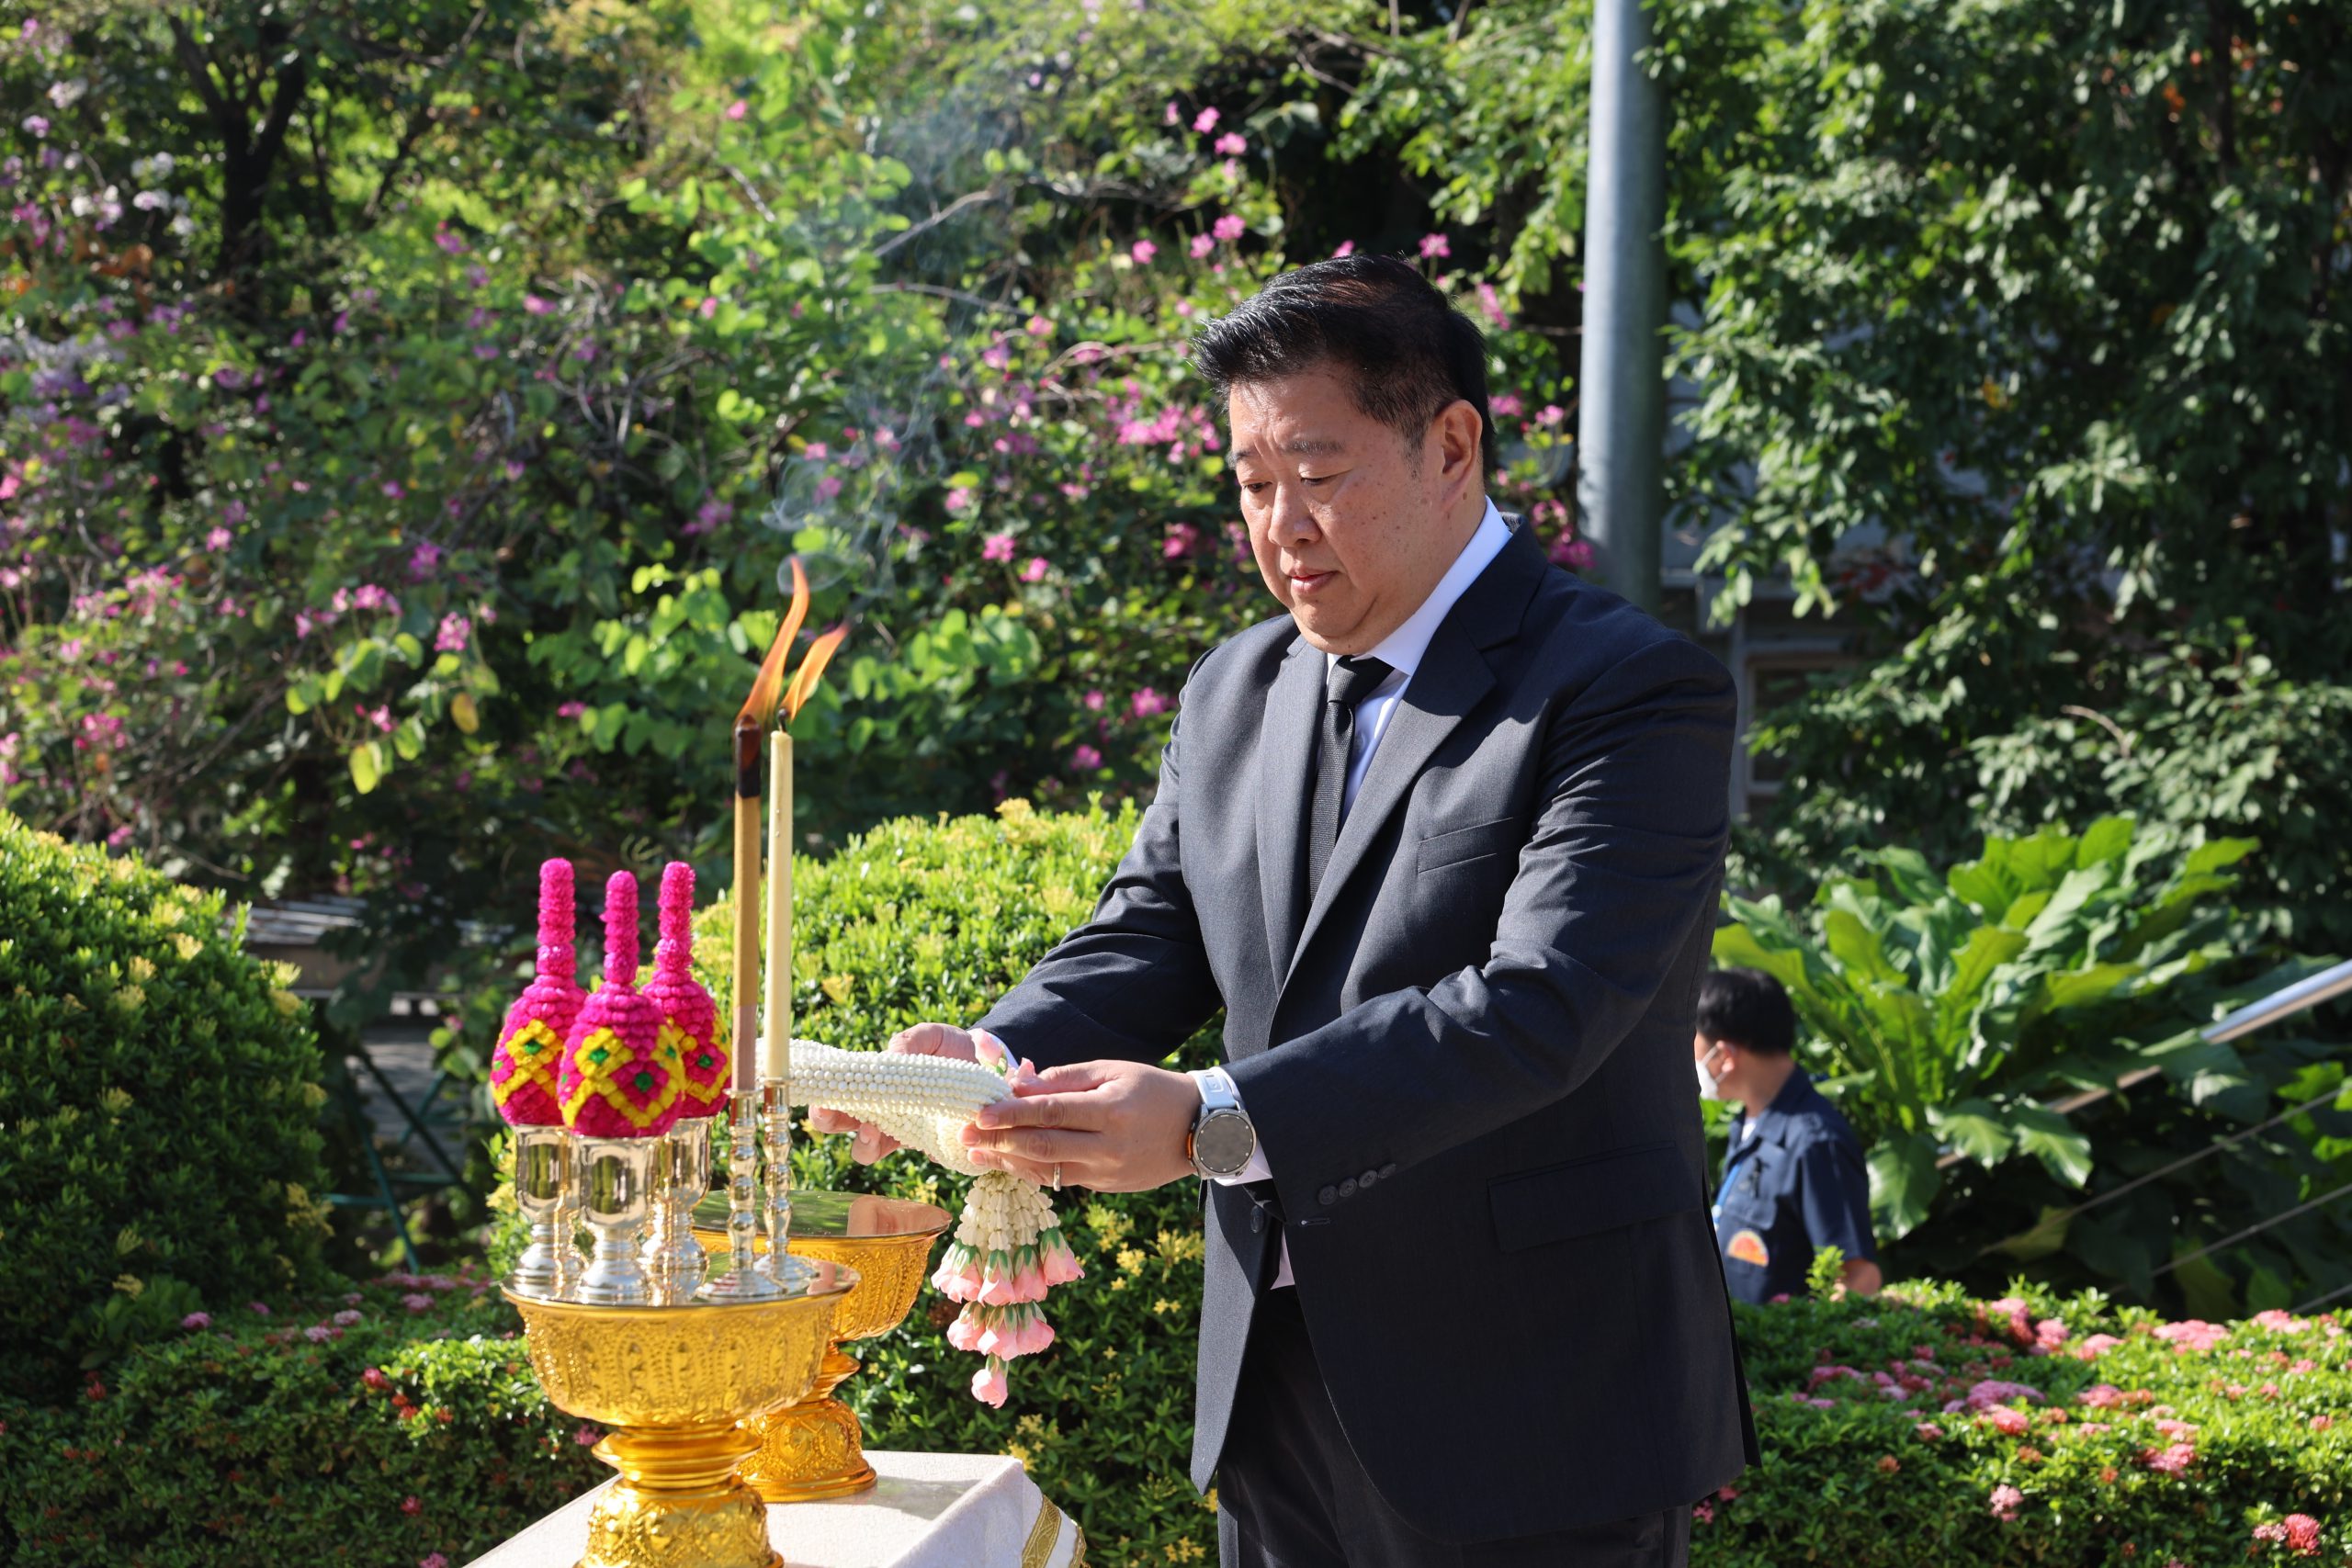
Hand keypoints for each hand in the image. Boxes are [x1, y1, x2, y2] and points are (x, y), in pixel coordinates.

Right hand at [809, 1022, 1003, 1164]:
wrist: (987, 1061)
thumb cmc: (946, 1048)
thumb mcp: (929, 1036)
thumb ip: (909, 1041)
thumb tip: (890, 1054)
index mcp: (875, 1086)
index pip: (836, 1099)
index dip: (824, 1106)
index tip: (824, 1104)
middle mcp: (882, 1113)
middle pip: (843, 1125)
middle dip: (836, 1127)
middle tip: (844, 1118)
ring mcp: (905, 1131)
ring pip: (871, 1150)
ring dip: (867, 1146)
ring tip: (874, 1134)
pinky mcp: (934, 1143)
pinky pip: (923, 1155)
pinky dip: (922, 1151)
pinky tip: (930, 1144)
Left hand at [958, 1059, 1198, 1193]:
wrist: (1199, 1129)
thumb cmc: (1151, 1089)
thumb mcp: (1112, 1071)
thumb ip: (1064, 1079)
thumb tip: (1018, 1084)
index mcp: (1110, 1110)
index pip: (1050, 1113)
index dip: (1011, 1115)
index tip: (977, 1113)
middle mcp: (1108, 1146)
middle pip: (1042, 1146)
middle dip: (998, 1142)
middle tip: (963, 1136)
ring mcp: (1108, 1172)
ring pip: (1048, 1171)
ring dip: (1008, 1163)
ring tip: (976, 1155)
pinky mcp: (1107, 1186)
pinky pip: (1061, 1180)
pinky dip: (1032, 1172)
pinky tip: (1008, 1163)